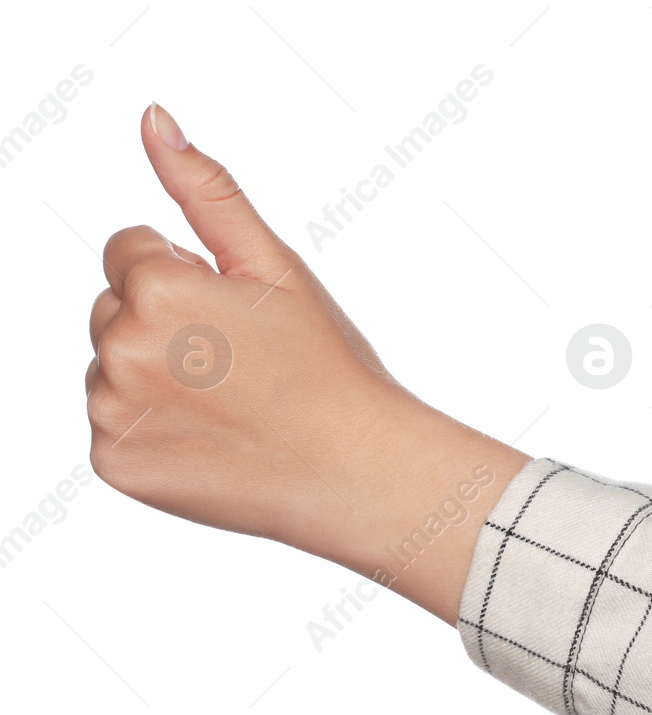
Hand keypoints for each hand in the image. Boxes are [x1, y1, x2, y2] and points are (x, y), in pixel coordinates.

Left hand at [86, 103, 528, 622]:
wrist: (356, 472)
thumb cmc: (328, 368)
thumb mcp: (275, 268)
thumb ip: (207, 190)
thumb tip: (154, 120)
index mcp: (157, 287)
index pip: (130, 251)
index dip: (190, 279)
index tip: (240, 320)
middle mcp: (120, 347)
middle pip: (114, 309)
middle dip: (165, 326)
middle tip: (241, 366)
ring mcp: (112, 411)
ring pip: (110, 368)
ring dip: (154, 380)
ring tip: (230, 406)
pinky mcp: (114, 462)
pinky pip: (114, 428)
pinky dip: (154, 434)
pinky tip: (211, 442)